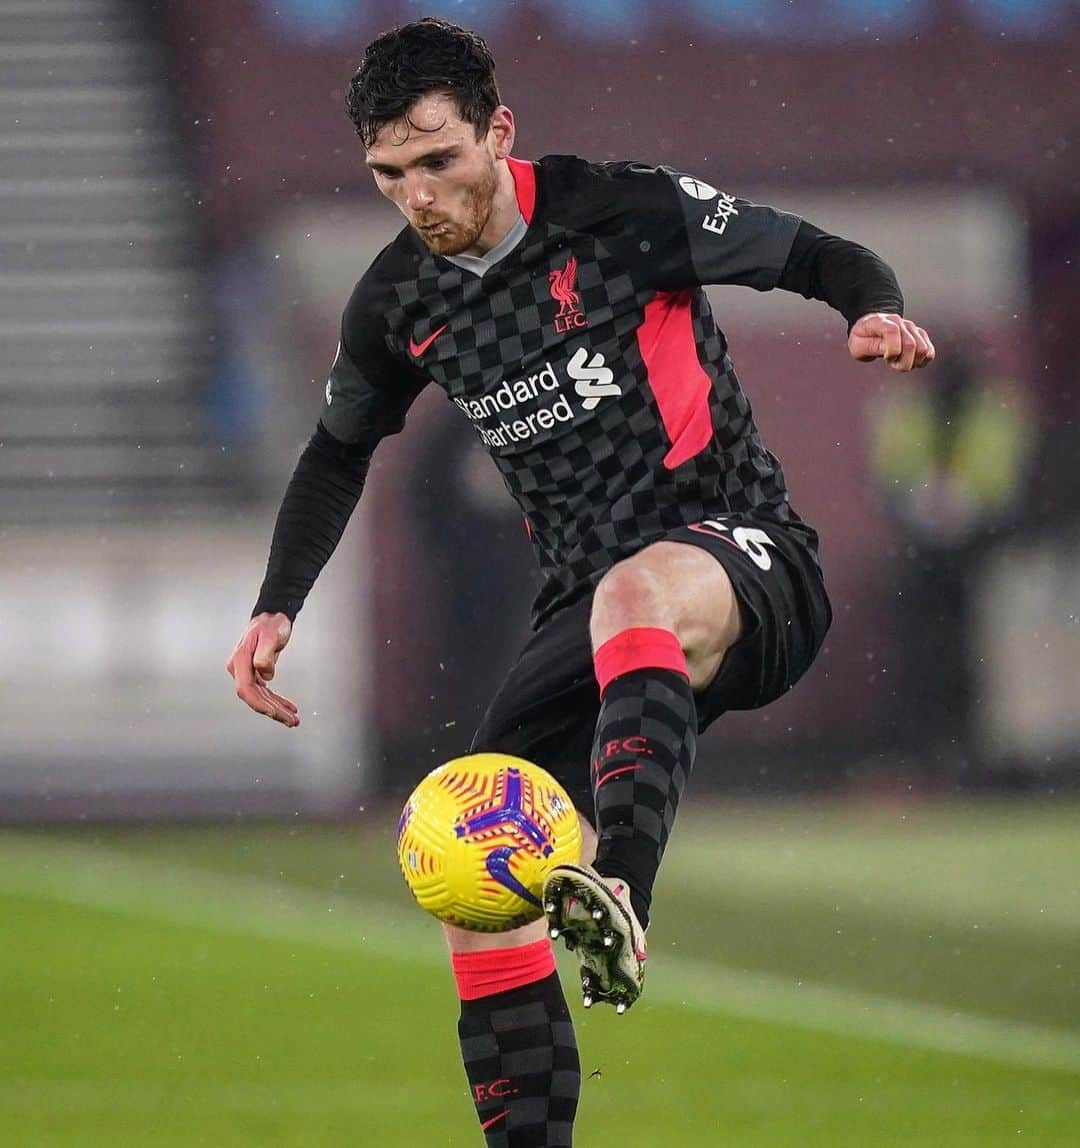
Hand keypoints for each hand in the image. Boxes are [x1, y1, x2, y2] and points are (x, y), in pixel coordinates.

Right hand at [226, 612, 299, 726]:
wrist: (272, 616)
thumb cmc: (271, 623)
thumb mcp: (271, 636)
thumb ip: (265, 654)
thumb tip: (264, 673)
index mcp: (240, 660)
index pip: (246, 689)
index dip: (259, 703)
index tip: (274, 713)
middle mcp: (240, 668)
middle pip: (254, 697)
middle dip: (273, 711)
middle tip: (292, 721)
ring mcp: (247, 672)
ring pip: (261, 697)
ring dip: (277, 709)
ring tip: (293, 719)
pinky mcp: (255, 673)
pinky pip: (265, 692)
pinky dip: (276, 700)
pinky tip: (288, 707)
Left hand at [848, 312, 934, 371]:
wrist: (871, 328)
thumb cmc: (863, 338)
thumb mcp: (857, 345)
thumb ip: (870, 346)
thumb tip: (887, 350)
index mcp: (882, 322)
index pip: (892, 331)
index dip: (891, 350)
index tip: (885, 357)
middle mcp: (901, 323)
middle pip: (911, 345)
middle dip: (901, 362)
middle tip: (891, 362)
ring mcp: (913, 329)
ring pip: (923, 350)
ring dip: (911, 362)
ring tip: (899, 360)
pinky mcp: (921, 336)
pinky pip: (929, 352)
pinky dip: (920, 362)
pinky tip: (908, 360)